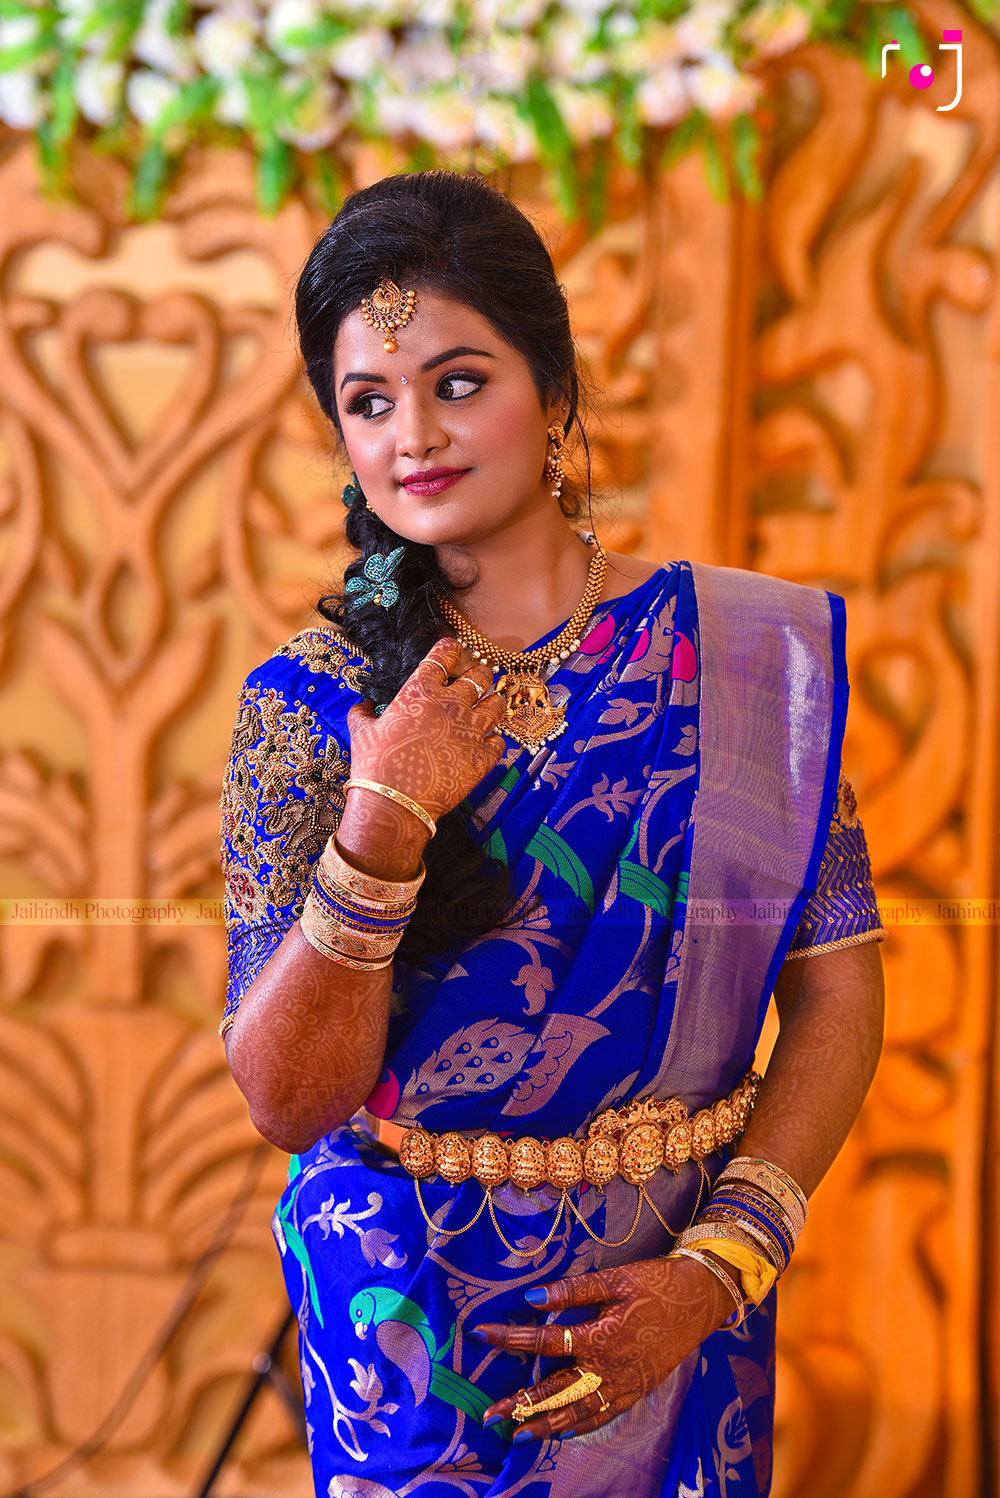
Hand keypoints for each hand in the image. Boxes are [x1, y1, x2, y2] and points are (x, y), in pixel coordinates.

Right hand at [345, 635, 507, 822]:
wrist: (394, 804)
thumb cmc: (374, 765)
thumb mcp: (361, 732)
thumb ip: (362, 713)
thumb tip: (364, 705)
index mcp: (420, 691)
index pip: (445, 653)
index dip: (451, 649)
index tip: (453, 652)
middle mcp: (451, 704)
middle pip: (480, 675)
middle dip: (479, 674)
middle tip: (476, 680)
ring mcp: (470, 731)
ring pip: (497, 704)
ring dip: (493, 703)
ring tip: (487, 707)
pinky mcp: (483, 757)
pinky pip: (499, 740)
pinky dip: (493, 740)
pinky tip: (484, 743)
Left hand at [475, 1255, 733, 1441]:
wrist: (700, 1301)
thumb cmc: (655, 1284)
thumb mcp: (615, 1279)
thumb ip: (573, 1290)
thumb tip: (532, 1298)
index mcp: (600, 1337)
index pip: (546, 1341)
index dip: (512, 1338)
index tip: (482, 1335)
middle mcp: (608, 1370)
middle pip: (555, 1391)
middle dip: (519, 1403)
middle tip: (488, 1415)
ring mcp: (623, 1386)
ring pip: (577, 1412)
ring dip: (544, 1425)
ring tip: (516, 1436)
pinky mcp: (635, 1392)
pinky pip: (602, 1416)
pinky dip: (580, 1426)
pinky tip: (561, 1432)